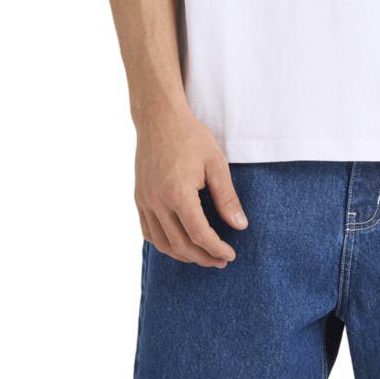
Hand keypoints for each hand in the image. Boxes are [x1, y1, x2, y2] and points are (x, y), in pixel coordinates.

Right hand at [134, 107, 248, 266]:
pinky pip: (149, 232)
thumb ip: (227, 198)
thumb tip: (240, 226)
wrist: (159, 118)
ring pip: (162, 244)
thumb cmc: (191, 137)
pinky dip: (164, 243)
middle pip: (180, 245)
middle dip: (203, 257)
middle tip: (221, 260)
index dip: (217, 249)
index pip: (200, 235)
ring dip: (183, 255)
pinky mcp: (139, 198)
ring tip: (203, 255)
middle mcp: (157, 202)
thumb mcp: (216, 163)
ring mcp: (145, 202)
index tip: (230, 255)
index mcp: (178, 194)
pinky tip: (179, 242)